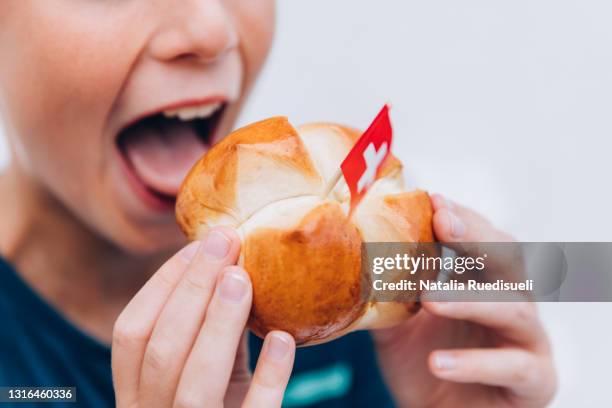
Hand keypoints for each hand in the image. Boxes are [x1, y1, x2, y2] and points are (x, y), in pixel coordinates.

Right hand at [111, 227, 295, 407]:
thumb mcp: (204, 378)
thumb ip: (209, 337)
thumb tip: (231, 268)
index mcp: (135, 396)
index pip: (130, 333)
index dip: (161, 285)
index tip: (196, 245)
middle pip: (161, 349)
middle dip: (193, 288)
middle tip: (226, 241)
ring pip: (194, 382)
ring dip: (218, 324)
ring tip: (244, 277)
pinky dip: (267, 378)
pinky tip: (285, 338)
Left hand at [373, 195, 556, 406]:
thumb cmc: (423, 365)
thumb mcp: (397, 325)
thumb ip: (388, 292)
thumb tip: (356, 253)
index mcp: (484, 284)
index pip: (483, 239)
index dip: (462, 218)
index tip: (434, 200)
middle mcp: (512, 304)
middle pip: (509, 261)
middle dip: (477, 237)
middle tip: (443, 222)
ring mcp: (528, 342)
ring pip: (513, 308)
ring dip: (471, 299)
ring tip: (429, 298)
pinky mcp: (535, 382)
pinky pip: (514, 367)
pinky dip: (475, 362)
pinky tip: (439, 362)